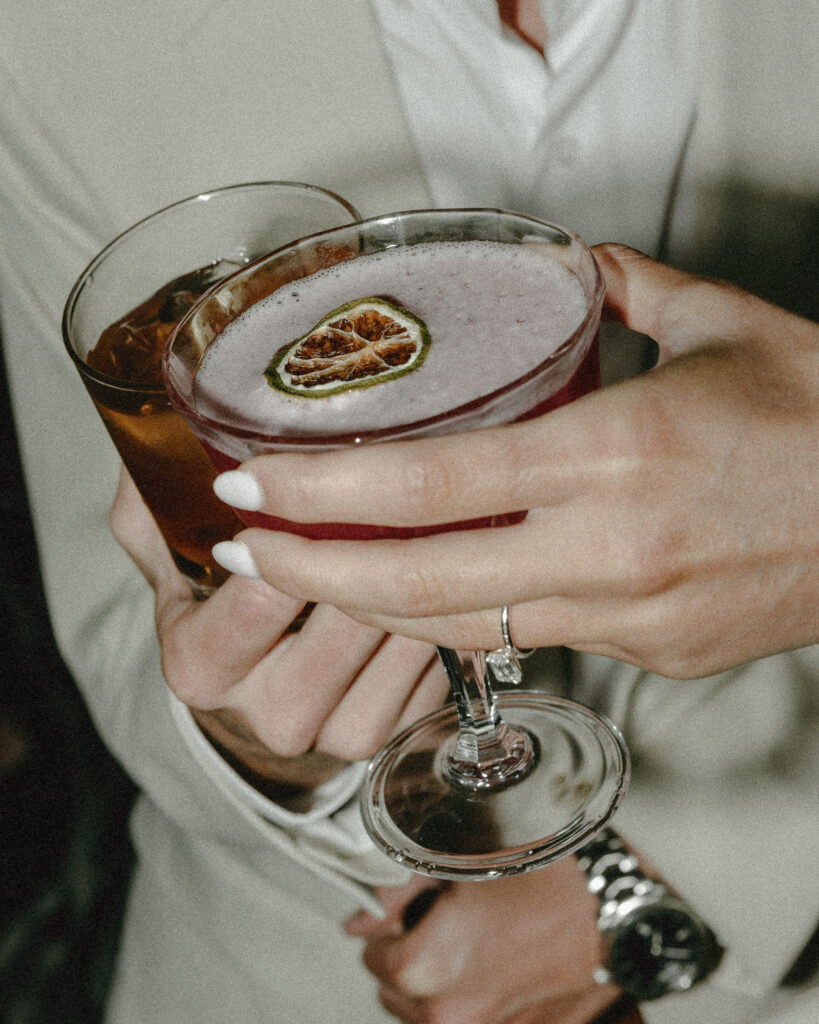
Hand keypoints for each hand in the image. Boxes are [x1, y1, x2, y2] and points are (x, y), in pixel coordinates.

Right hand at [109, 469, 447, 791]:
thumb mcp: (163, 546)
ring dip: (420, 576)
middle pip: (344, 620)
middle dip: (371, 552)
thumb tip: (182, 431)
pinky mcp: (388, 736)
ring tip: (428, 522)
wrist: (251, 684)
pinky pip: (434, 669)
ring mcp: (332, 734)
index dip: (297, 537)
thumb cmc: (212, 599)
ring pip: (399, 642)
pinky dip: (444, 616)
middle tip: (398, 494)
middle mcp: (268, 714)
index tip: (323, 486)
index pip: (262, 596)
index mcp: (202, 666)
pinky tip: (442, 575)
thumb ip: (155, 498)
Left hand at [211, 244, 818, 677]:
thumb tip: (571, 260)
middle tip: (239, 539)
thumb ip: (630, 287)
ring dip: (370, 605)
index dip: (320, 491)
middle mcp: (611, 549)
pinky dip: (462, 619)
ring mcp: (630, 616)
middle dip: (311, 568)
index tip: (249, 479)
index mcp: (619, 453)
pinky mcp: (651, 656)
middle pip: (419, 580)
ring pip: (464, 625)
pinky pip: (532, 639)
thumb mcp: (728, 325)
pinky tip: (425, 592)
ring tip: (305, 572)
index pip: (428, 488)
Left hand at [344, 857, 620, 1023]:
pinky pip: (467, 1019)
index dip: (393, 922)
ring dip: (441, 978)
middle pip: (397, 987)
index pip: (372, 954)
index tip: (419, 904)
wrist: (623, 910)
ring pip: (429, 1010)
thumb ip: (398, 888)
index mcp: (427, 967)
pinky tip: (498, 961)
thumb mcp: (465, 858)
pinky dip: (471, 994)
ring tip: (480, 937)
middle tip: (453, 914)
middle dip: (415, 951)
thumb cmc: (553, 876)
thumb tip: (362, 916)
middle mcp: (450, 1016)